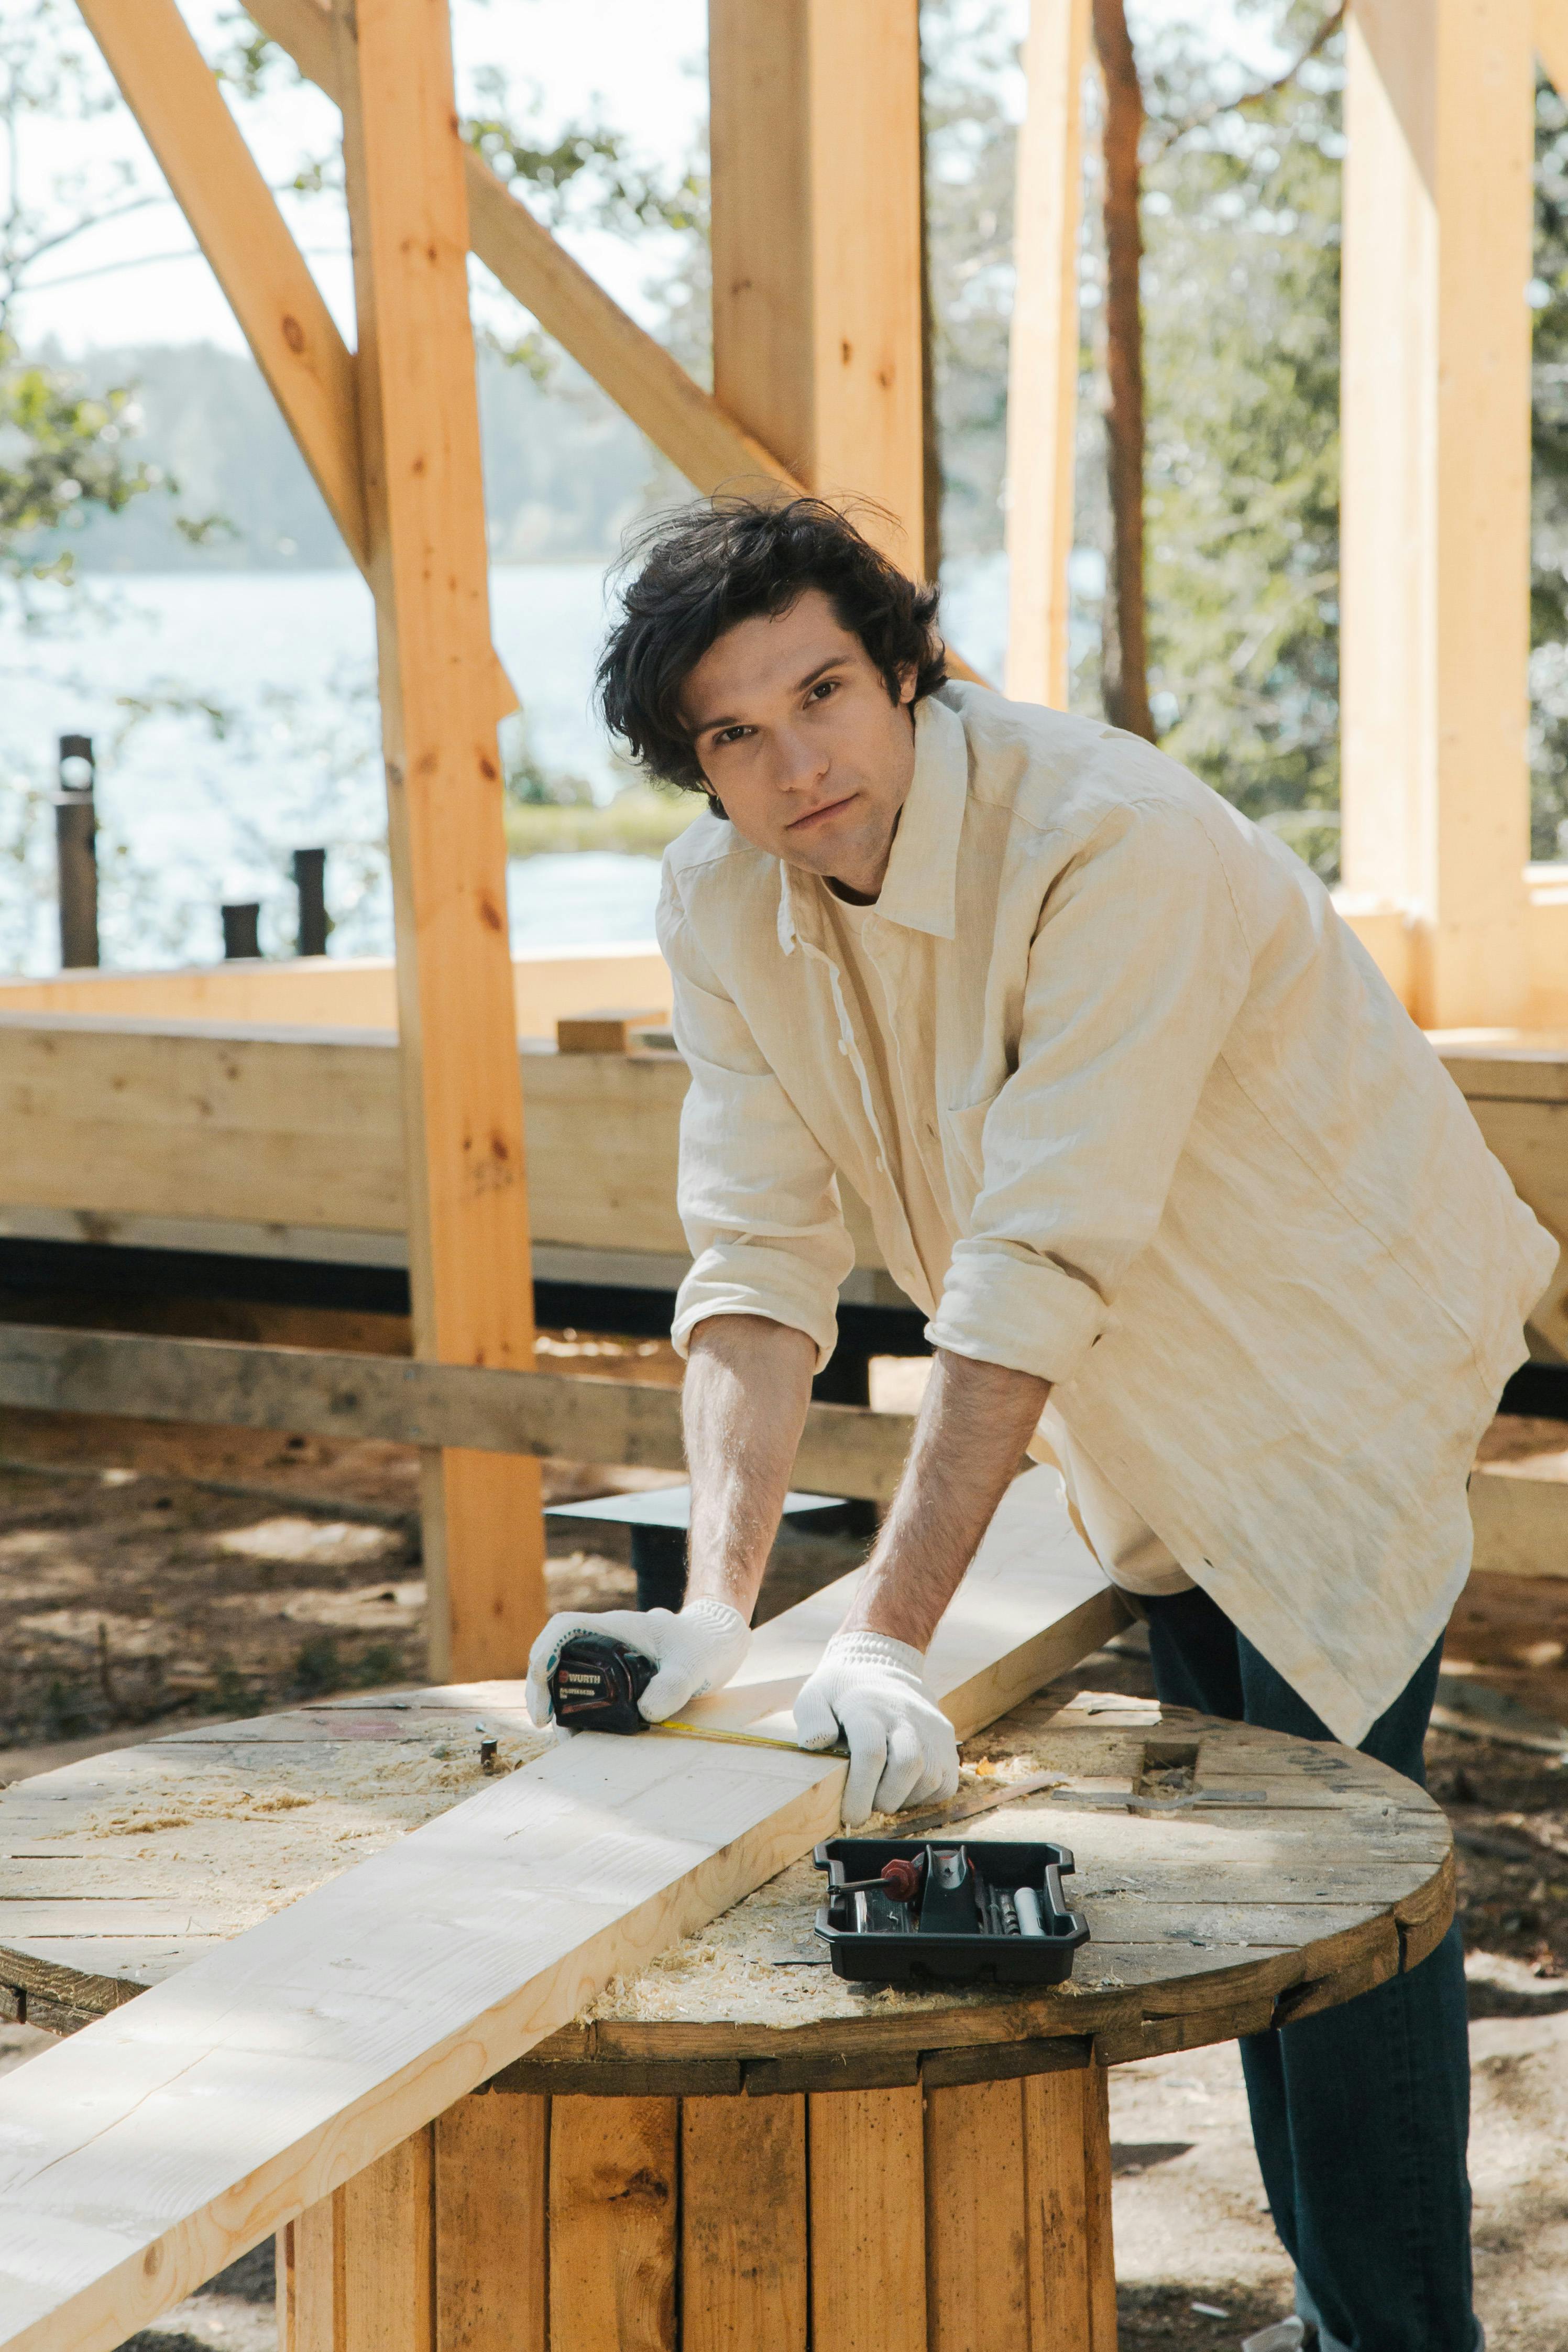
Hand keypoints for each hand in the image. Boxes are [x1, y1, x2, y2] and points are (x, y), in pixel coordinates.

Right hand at [524, 1597, 750, 1729]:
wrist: (718, 1644)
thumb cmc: (703, 1646)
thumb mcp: (691, 1665)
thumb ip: (673, 1685)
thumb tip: (645, 1711)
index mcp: (615, 1627)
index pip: (564, 1627)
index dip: (544, 1650)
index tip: (540, 1680)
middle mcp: (605, 1642)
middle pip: (557, 1657)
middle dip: (543, 1688)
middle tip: (544, 1722)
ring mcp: (608, 1660)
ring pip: (569, 1678)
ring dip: (560, 1704)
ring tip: (566, 1738)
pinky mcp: (616, 1679)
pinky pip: (587, 1692)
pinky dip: (579, 1712)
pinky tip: (584, 1735)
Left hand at [793, 1630, 959, 1827]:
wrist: (884, 1667)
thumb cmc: (843, 1694)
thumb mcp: (815, 1695)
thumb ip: (811, 1718)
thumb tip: (817, 1742)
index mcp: (867, 1706)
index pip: (871, 1753)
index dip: (860, 1791)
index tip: (849, 1816)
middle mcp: (904, 1715)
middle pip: (908, 1765)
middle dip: (885, 1799)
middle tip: (866, 1807)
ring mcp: (930, 1727)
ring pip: (930, 1777)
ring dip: (905, 1799)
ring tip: (883, 1794)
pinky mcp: (947, 1739)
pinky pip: (945, 1782)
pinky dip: (925, 1796)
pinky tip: (904, 1788)